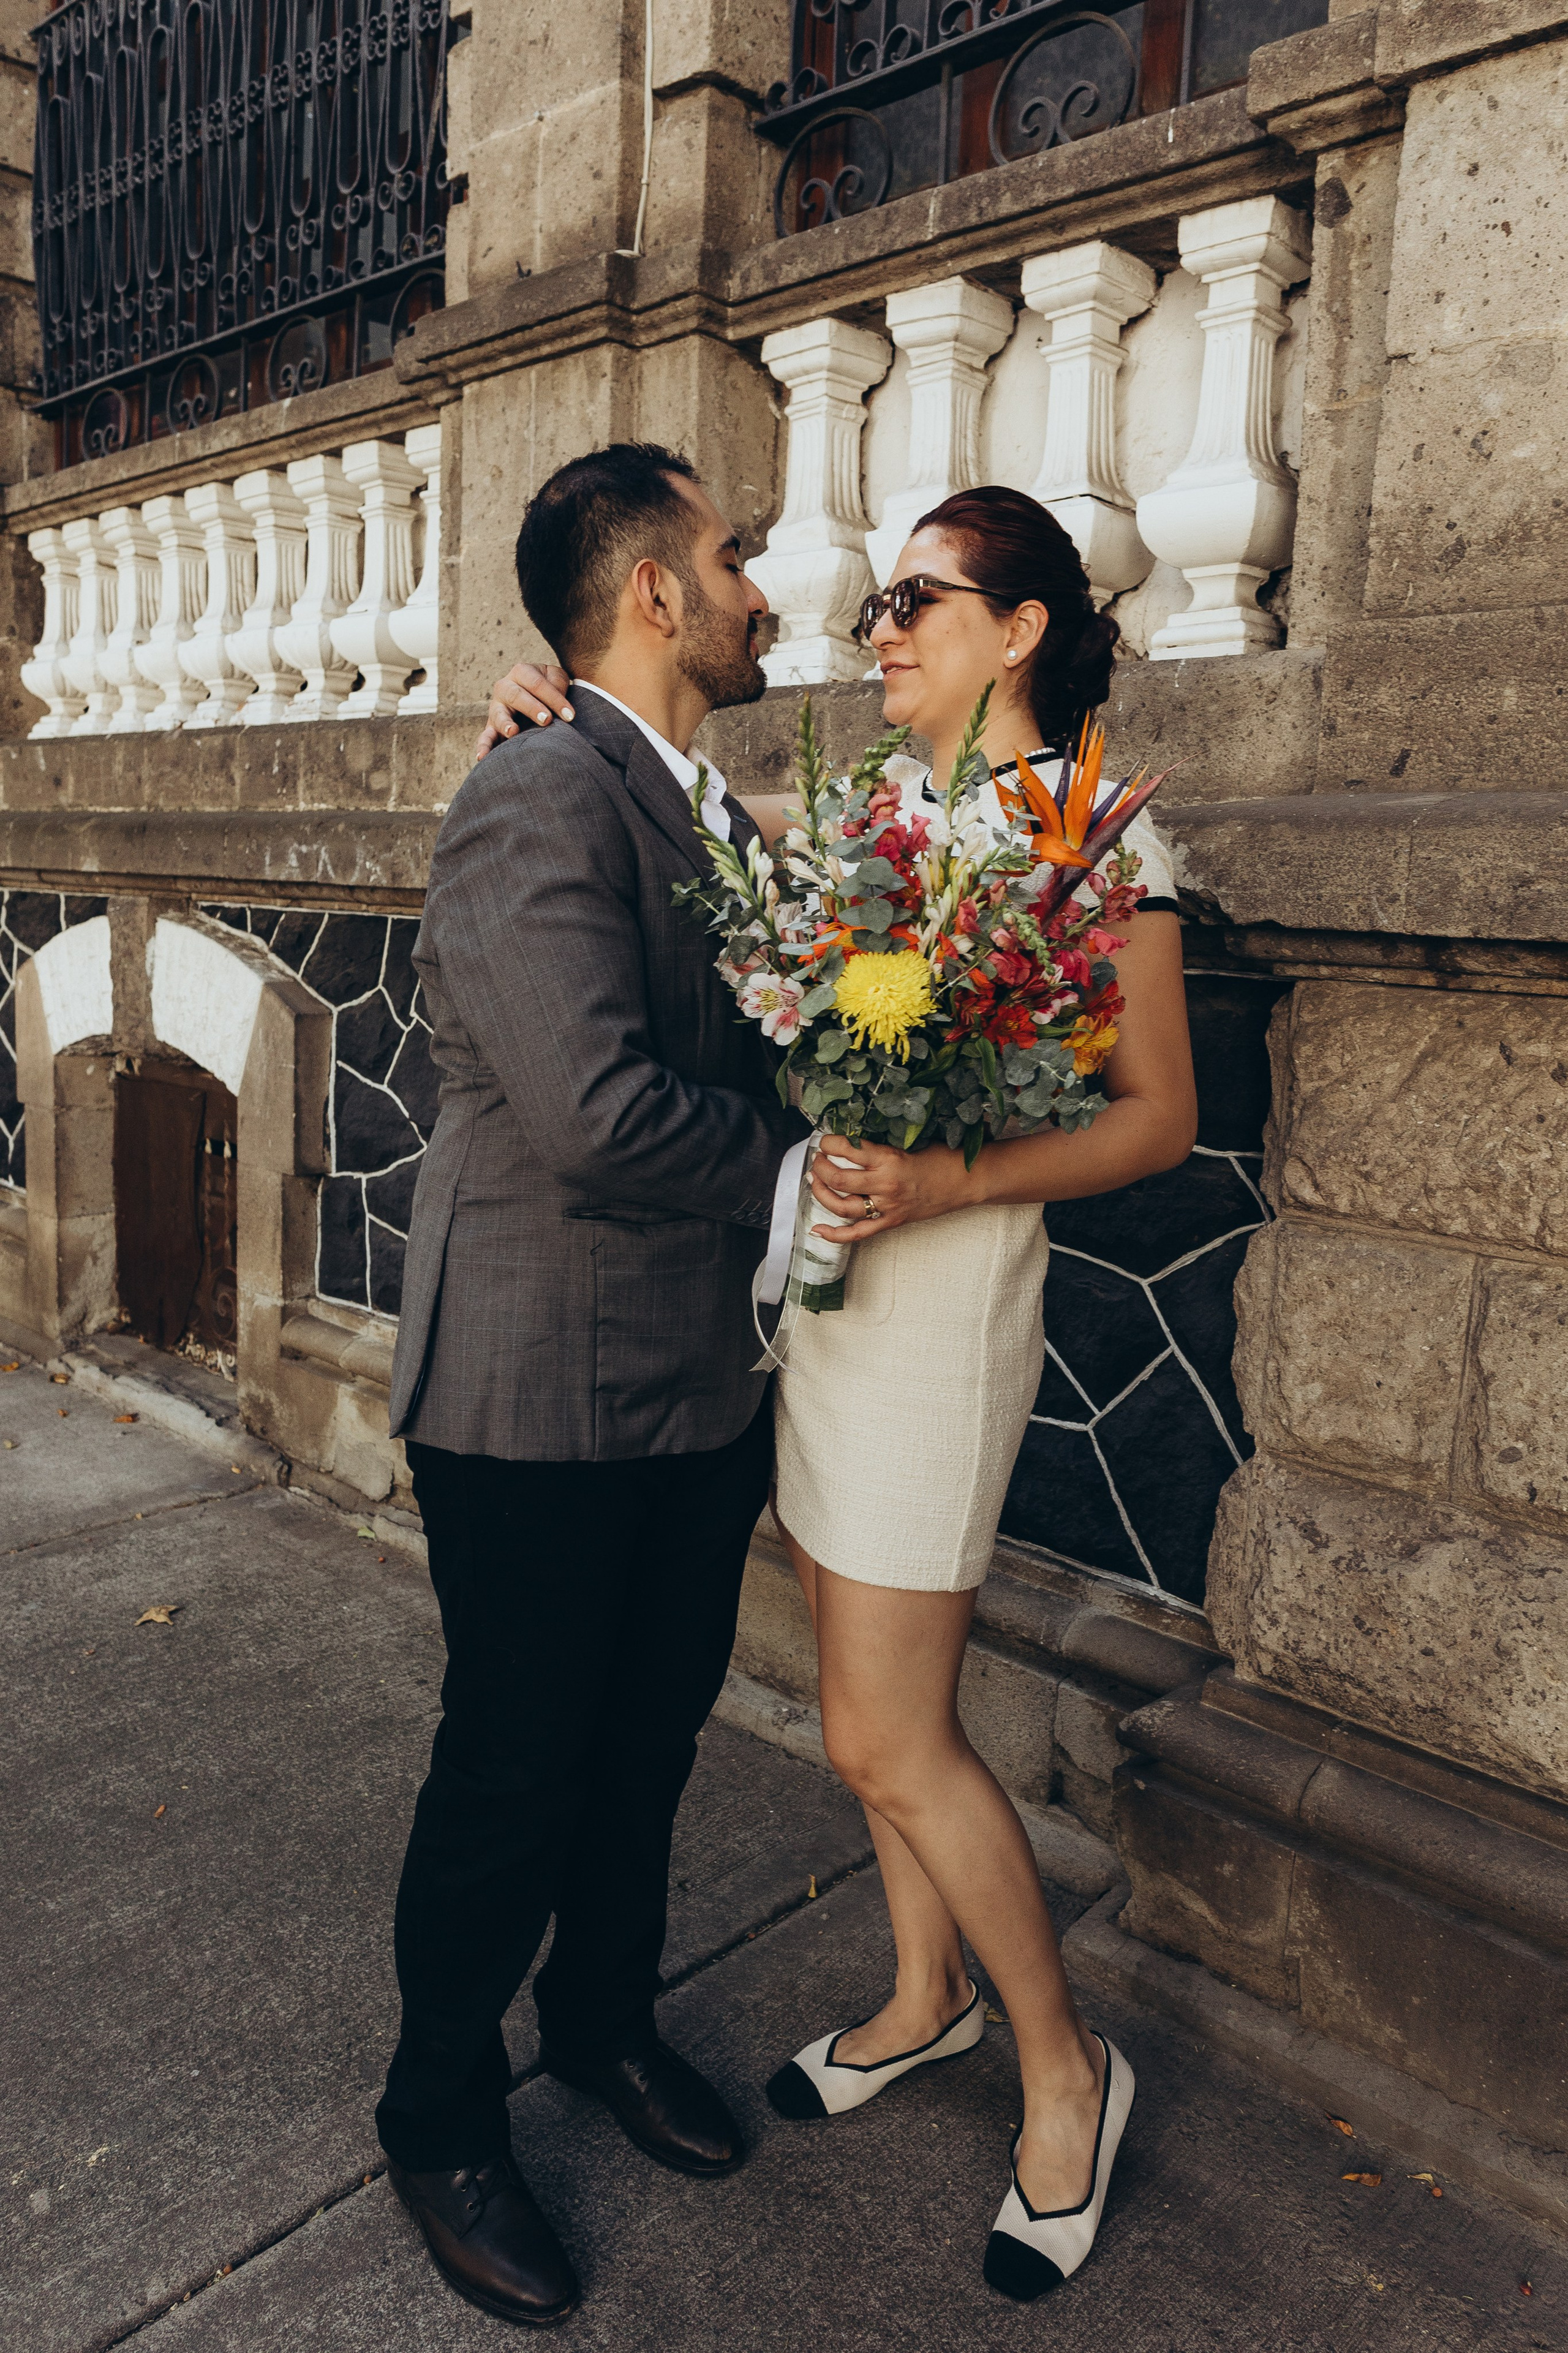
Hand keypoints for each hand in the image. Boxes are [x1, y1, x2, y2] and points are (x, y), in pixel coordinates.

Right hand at [476, 661, 573, 757]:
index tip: (570, 716)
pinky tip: (483, 757)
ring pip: (498, 715)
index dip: (554, 699)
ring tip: (513, 732)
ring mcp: (496, 708)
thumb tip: (560, 705)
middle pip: (516, 696)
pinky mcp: (492, 727)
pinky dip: (483, 746)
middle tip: (546, 720)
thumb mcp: (556, 678)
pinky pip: (485, 736)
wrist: (536, 695)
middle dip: (532, 708)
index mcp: (522, 672)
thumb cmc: (549, 687)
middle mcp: (505, 687)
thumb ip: (558, 685)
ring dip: (505, 724)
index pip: (537, 684)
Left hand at [810, 1136, 978, 1245]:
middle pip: (839, 1179)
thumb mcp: (910, 1143)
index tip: (825, 1140)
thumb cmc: (943, 1158)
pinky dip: (834, 1234)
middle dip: (821, 1167)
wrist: (967, 1181)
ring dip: (822, 1193)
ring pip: (842, 1206)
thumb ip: (881, 1146)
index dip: (830, 1143)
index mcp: (890, 1159)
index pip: (849, 1150)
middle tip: (818, 1159)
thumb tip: (851, 1142)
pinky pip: (857, 1234)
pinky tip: (817, 1229)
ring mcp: (887, 1207)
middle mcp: (885, 1185)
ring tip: (815, 1181)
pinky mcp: (892, 1222)